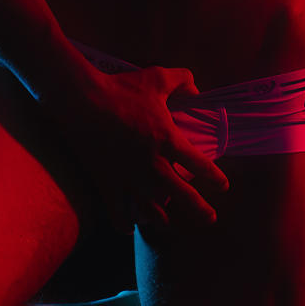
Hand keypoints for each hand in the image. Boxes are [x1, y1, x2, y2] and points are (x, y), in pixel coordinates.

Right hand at [57, 65, 230, 236]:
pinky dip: (123, 221)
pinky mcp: (106, 181)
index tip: (223, 185)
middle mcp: (152, 164)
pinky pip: (117, 209)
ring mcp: (128, 176)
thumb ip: (182, 80)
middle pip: (182, 193)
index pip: (199, 164)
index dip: (214, 177)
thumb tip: (197, 88)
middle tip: (211, 218)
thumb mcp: (157, 77)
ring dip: (162, 218)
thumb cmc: (121, 88)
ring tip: (167, 224)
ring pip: (151, 208)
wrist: (82, 100)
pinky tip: (128, 228)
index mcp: (167, 140)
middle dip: (200, 208)